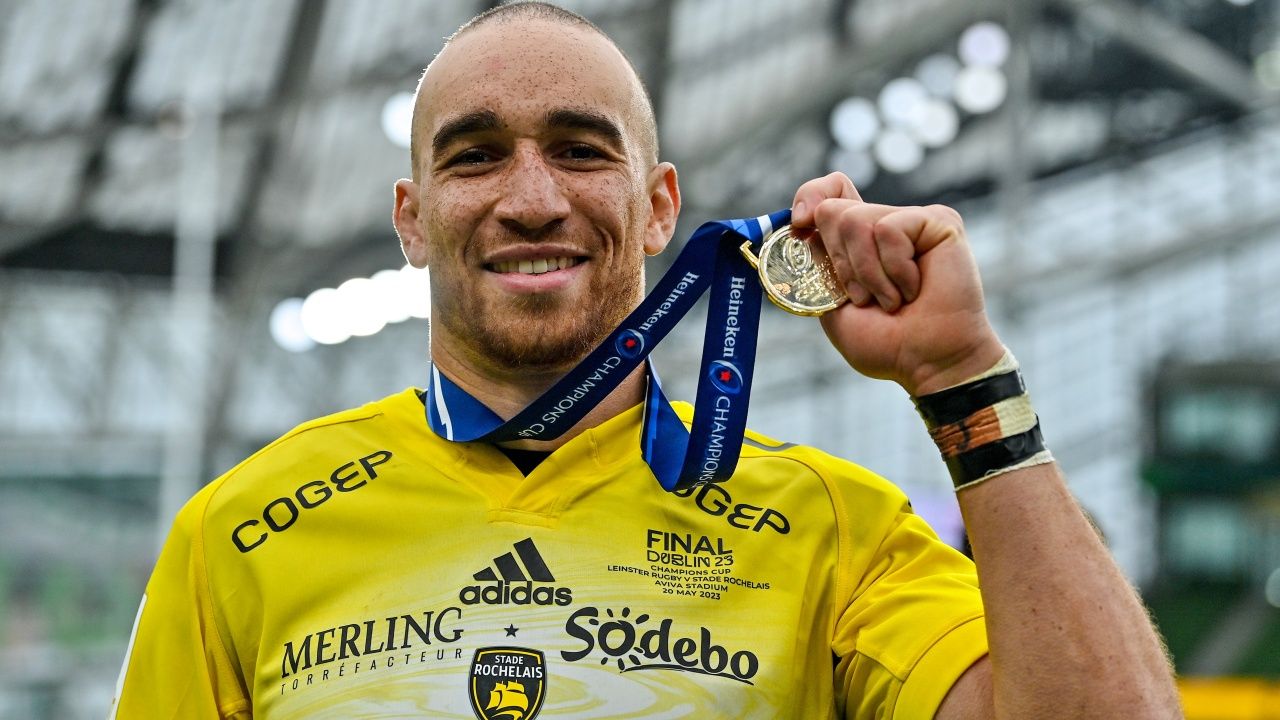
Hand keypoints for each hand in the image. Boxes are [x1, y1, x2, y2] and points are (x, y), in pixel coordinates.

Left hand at [790, 172, 1003, 395]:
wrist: (930, 362)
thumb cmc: (887, 343)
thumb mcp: (831, 308)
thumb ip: (815, 266)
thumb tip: (800, 225)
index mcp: (858, 242)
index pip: (828, 192)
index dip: (809, 197)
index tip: (800, 225)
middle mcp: (884, 224)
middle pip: (833, 209)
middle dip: (839, 263)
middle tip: (866, 298)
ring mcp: (911, 220)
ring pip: (855, 220)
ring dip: (867, 273)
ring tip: (893, 300)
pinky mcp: (938, 221)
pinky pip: (889, 230)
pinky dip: (894, 269)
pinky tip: (914, 289)